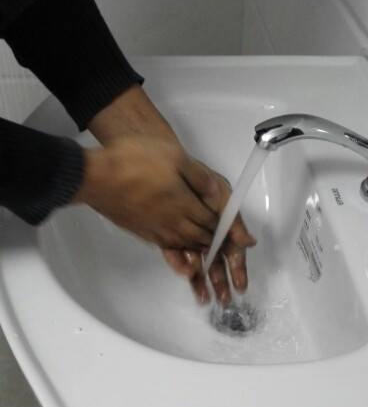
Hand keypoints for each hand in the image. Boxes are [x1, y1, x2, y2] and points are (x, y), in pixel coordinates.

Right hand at [74, 134, 221, 248]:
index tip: (232, 232)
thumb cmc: (133, 161)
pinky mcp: (140, 231)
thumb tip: (214, 191)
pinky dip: (176, 250)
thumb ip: (198, 176)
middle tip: (222, 245)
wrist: (96, 176)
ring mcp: (155, 229)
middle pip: (199, 236)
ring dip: (196, 248)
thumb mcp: (174, 156)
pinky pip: (164, 245)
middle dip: (213, 241)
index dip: (224, 226)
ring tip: (204, 249)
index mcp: (184, 203)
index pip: (210, 219)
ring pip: (182, 244)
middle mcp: (172, 221)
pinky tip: (176, 245)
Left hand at [163, 168, 255, 303]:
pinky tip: (188, 279)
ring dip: (203, 280)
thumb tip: (248, 241)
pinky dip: (182, 267)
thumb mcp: (219, 191)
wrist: (161, 162)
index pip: (233, 248)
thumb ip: (232, 218)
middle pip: (217, 259)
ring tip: (206, 299)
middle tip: (225, 299)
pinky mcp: (169, 237)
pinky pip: (177, 255)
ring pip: (199, 261)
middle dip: (222, 280)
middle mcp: (207, 230)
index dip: (237, 266)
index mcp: (222, 220)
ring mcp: (189, 234)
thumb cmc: (195, 174)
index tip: (239, 283)